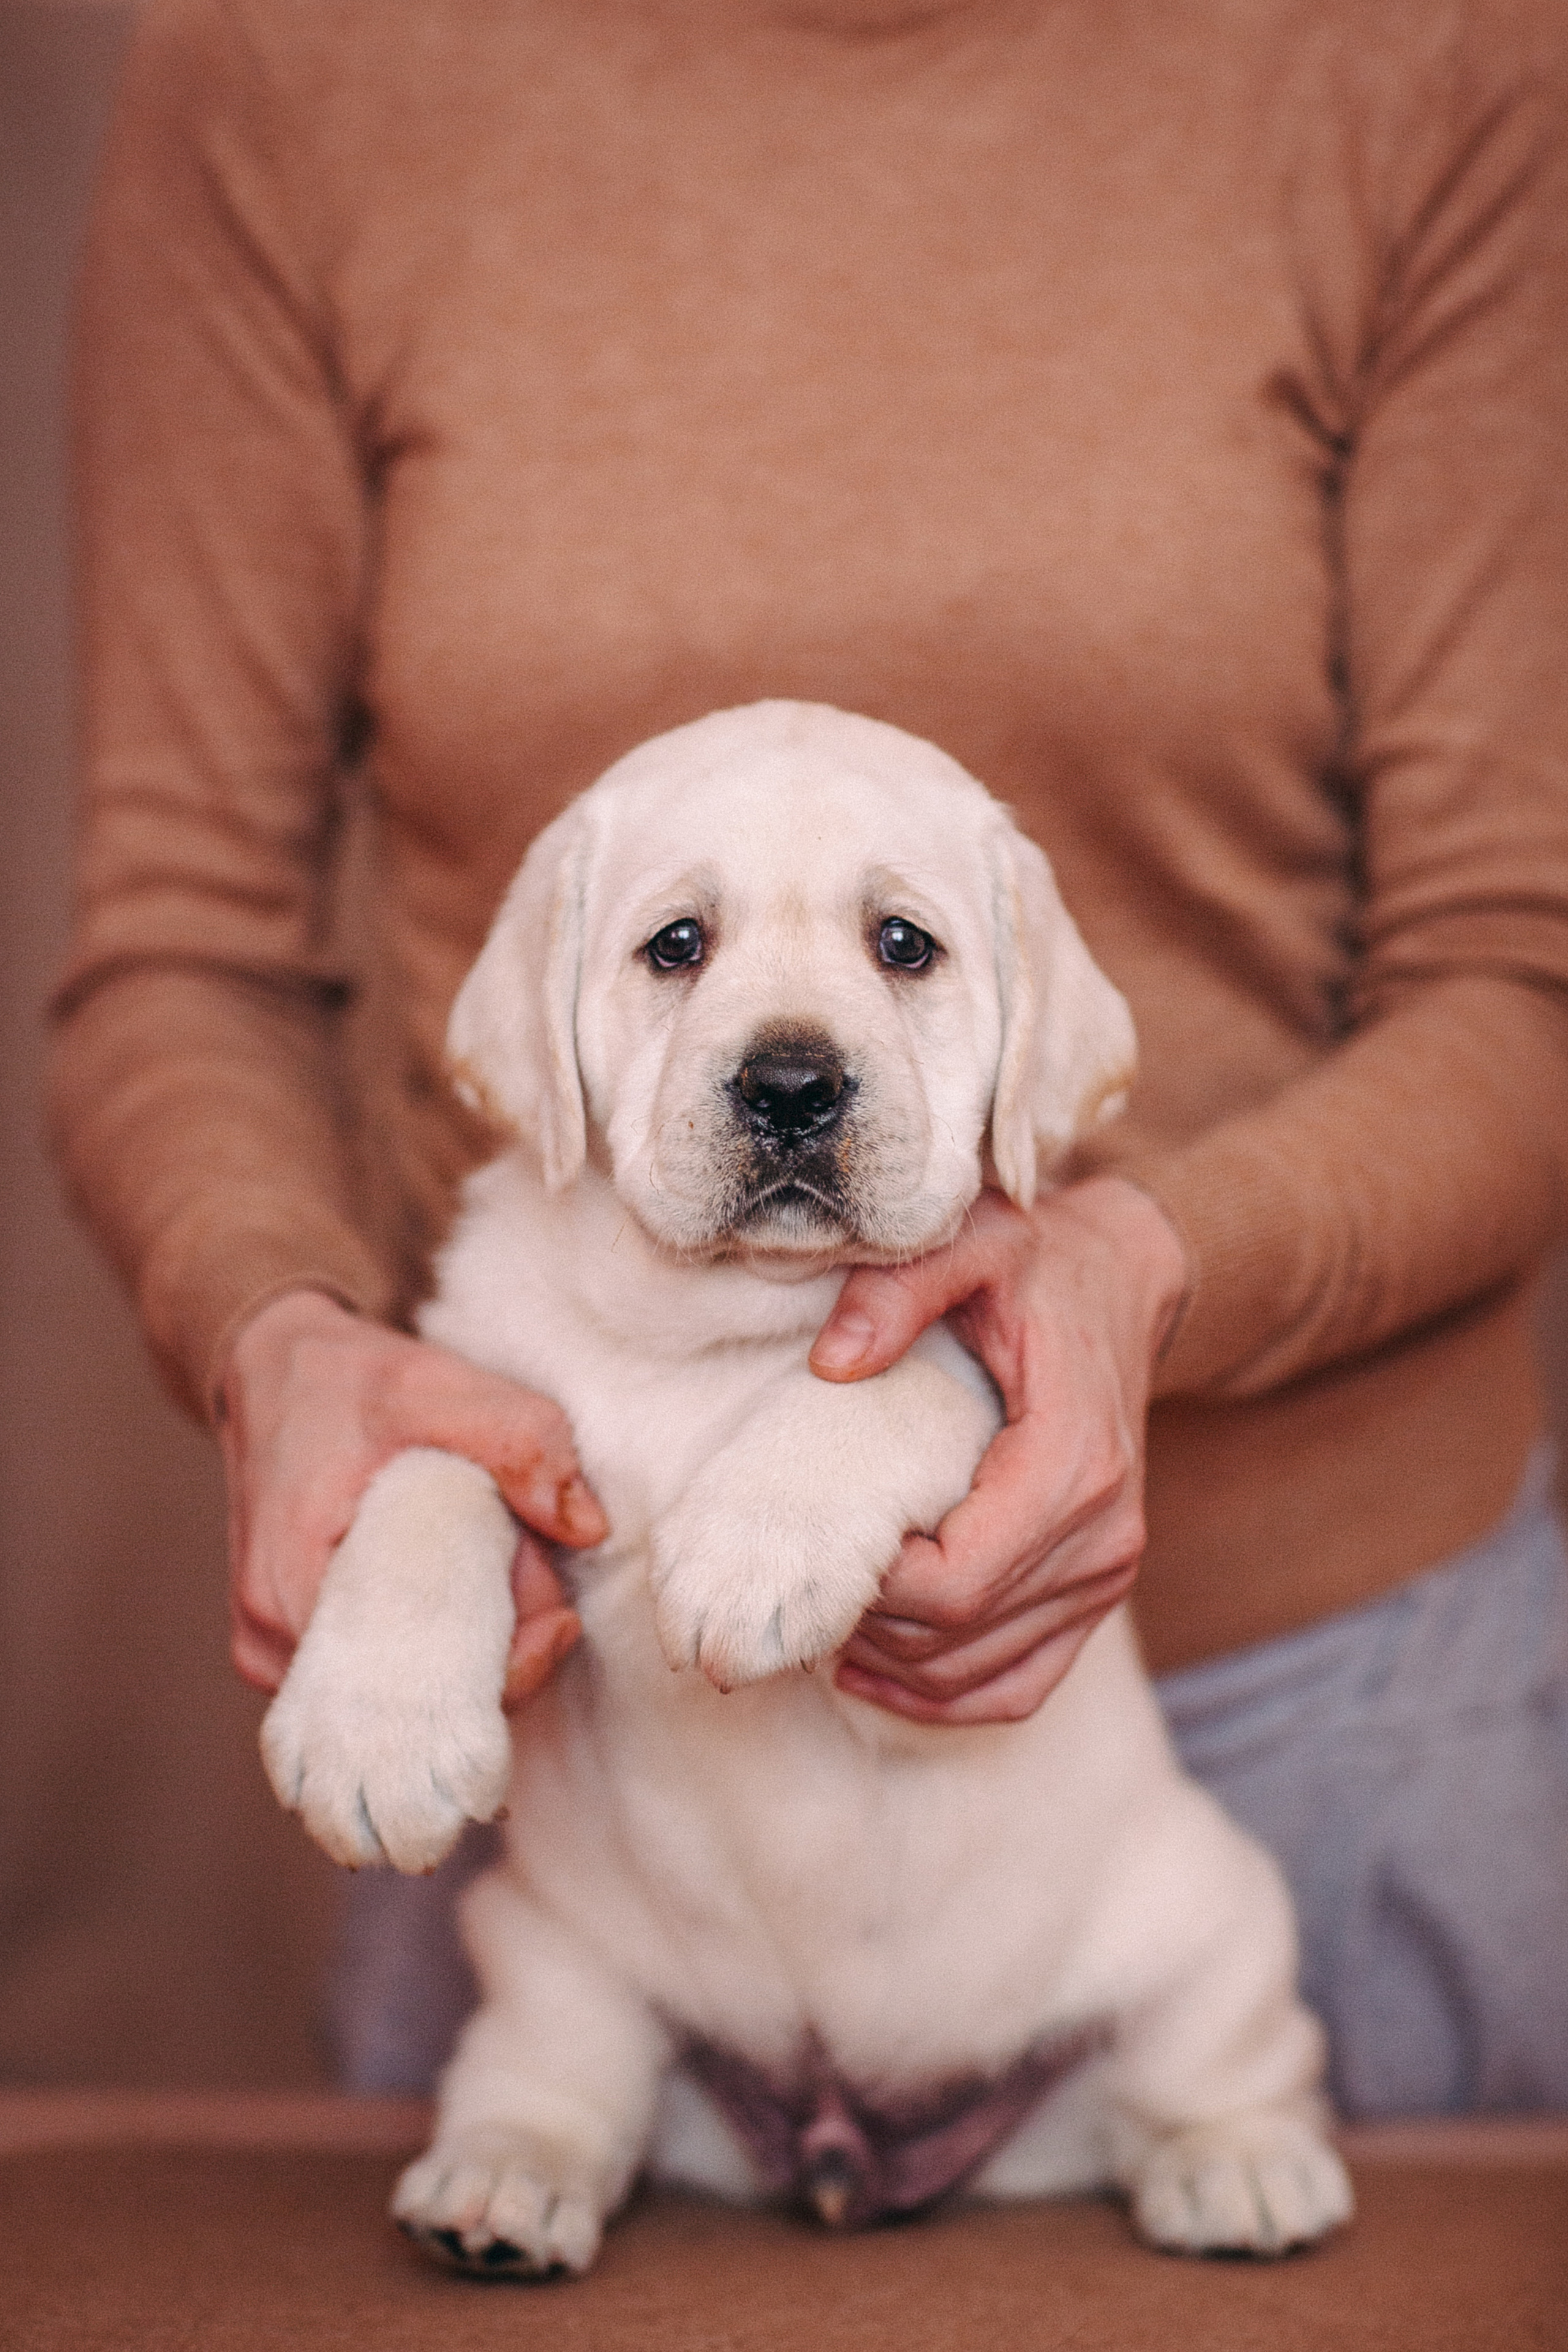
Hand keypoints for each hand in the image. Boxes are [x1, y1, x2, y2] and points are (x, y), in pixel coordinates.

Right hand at [218, 1289, 605, 1702]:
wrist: (276, 1372)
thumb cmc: (349, 1381)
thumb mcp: (437, 1386)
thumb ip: (520, 1442)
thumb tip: (588, 1529)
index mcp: (290, 1589)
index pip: (414, 1687)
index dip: (505, 1665)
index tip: (560, 1617)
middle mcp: (272, 1643)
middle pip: (417, 1696)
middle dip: (496, 1644)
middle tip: (530, 1565)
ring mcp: (276, 1654)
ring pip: (406, 1688)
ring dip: (471, 1637)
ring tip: (495, 1557)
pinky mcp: (293, 1649)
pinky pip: (385, 1672)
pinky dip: (438, 1634)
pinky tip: (460, 1575)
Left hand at [808, 1177, 1186, 1724]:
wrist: (1122, 1282)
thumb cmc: (1039, 1266)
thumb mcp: (971, 1241)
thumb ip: (897, 1290)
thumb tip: (833, 1363)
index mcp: (1074, 1463)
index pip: (955, 1583)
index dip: (871, 1586)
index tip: (819, 1539)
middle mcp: (1106, 1535)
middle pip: (958, 1637)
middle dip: (867, 1626)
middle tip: (801, 1580)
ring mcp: (1109, 1575)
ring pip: (981, 1675)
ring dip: (893, 1666)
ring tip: (826, 1619)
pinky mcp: (1098, 1594)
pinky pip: (1019, 1686)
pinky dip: (946, 1697)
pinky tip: (877, 1671)